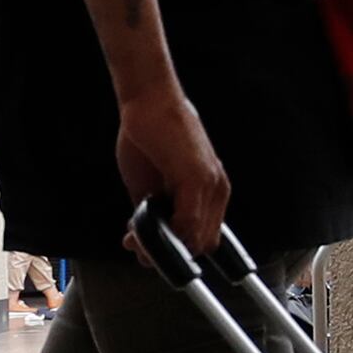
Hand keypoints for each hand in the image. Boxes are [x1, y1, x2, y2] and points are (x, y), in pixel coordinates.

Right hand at [118, 88, 232, 249]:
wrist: (149, 98)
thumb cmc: (148, 135)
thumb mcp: (149, 185)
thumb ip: (153, 214)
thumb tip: (143, 243)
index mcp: (211, 191)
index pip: (204, 237)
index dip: (177, 251)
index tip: (147, 251)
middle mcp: (218, 190)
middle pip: (203, 244)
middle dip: (168, 254)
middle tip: (137, 247)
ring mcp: (211, 184)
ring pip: (196, 239)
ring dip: (162, 248)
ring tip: (135, 240)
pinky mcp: (198, 177)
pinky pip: (189, 223)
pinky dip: (165, 236)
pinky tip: (142, 231)